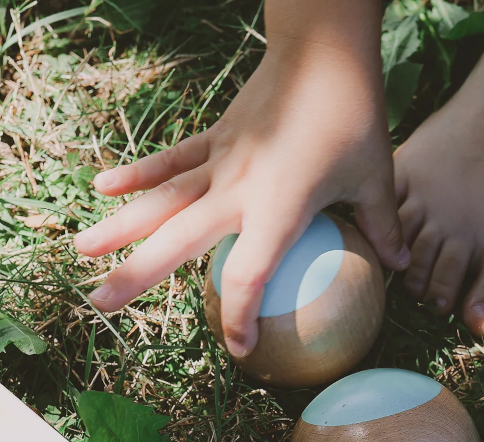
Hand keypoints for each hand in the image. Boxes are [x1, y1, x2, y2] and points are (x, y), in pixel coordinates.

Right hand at [74, 21, 405, 356]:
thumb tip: (403, 268)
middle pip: (178, 239)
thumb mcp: (377, 176)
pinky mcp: (215, 136)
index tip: (238, 348)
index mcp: (278, 207)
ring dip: (119, 225)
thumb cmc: (353, 116)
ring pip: (161, 200)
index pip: (249, 273)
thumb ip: (383, 227)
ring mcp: (220, 161)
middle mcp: (238, 188)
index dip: (238, 315)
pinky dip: (137, 173)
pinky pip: (171, 161)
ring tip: (81, 251)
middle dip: (138, 274)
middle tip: (101, 304)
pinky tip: (102, 187)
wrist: (322, 51)